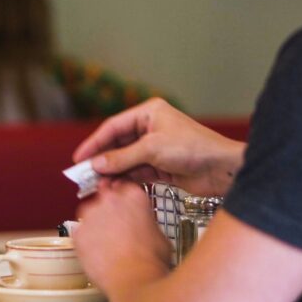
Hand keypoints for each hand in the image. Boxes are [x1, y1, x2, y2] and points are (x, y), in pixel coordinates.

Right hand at [71, 98, 244, 196]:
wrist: (222, 168)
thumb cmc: (193, 148)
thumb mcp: (153, 150)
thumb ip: (123, 158)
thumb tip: (97, 165)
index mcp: (149, 113)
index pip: (114, 126)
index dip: (95, 142)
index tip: (79, 158)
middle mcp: (151, 129)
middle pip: (118, 144)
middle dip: (102, 160)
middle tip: (85, 175)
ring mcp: (156, 149)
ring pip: (126, 161)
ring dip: (113, 172)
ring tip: (98, 185)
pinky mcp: (161, 167)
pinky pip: (137, 172)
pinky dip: (126, 180)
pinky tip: (114, 187)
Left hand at [73, 179, 170, 291]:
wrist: (134, 281)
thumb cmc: (150, 261)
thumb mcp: (159, 233)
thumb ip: (146, 220)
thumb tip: (143, 224)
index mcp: (133, 195)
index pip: (123, 186)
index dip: (123, 198)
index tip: (123, 207)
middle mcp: (110, 199)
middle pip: (104, 196)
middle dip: (108, 209)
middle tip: (115, 227)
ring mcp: (91, 215)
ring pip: (89, 213)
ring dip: (95, 224)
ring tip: (107, 243)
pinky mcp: (78, 232)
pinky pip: (79, 232)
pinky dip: (85, 240)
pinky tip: (97, 252)